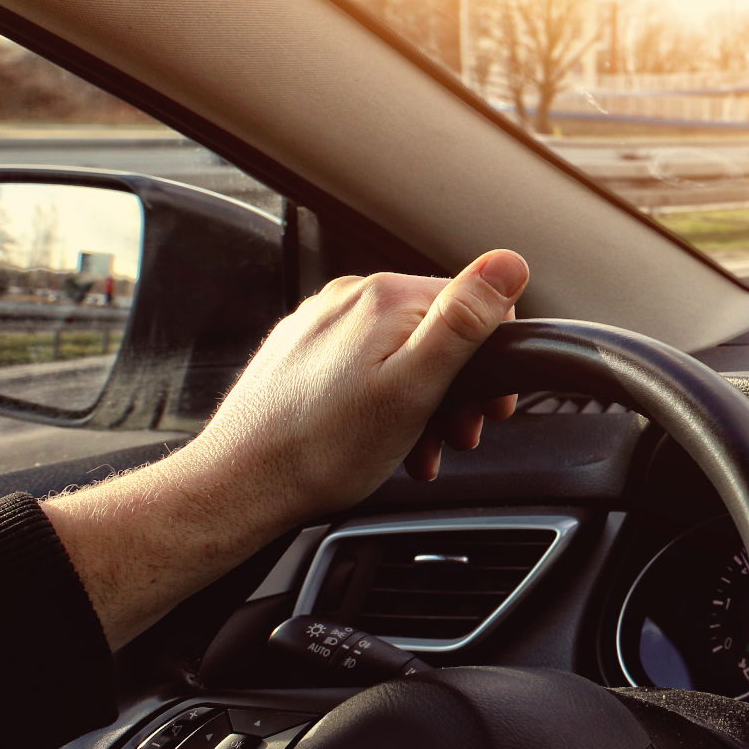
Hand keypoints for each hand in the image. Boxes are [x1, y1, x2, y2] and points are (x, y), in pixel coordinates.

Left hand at [193, 249, 530, 515]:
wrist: (239, 485)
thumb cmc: (325, 449)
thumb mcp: (415, 388)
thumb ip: (465, 322)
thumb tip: (509, 262)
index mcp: (385, 298)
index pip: (474, 307)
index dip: (491, 363)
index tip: (486, 409)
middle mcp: (349, 298)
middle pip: (436, 330)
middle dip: (455, 387)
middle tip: (452, 436)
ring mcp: (320, 323)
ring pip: (399, 351)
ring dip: (421, 400)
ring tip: (414, 446)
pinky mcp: (300, 351)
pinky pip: (361, 364)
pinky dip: (382, 399)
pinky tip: (378, 438)